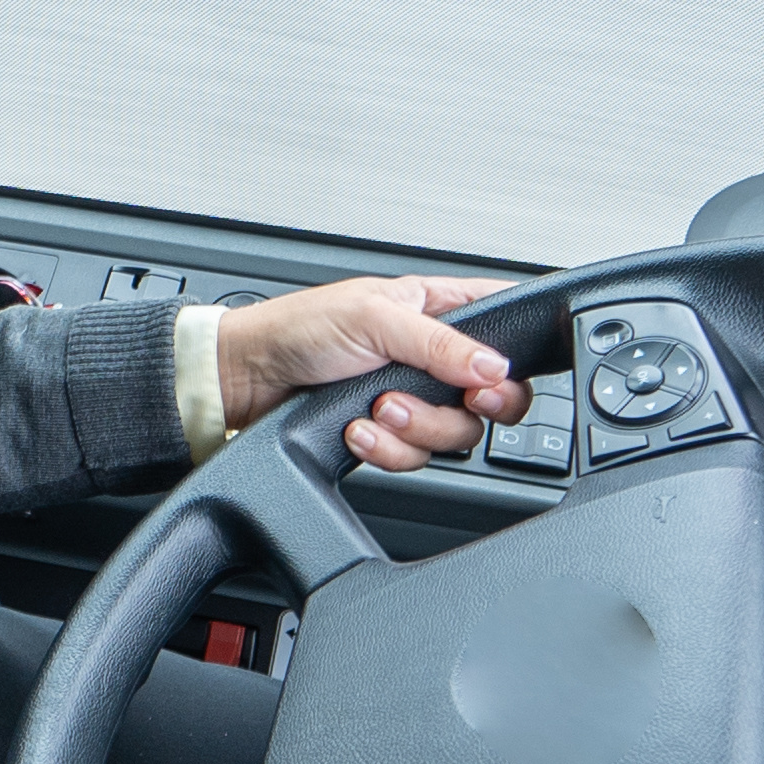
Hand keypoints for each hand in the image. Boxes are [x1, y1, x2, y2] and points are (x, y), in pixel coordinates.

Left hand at [219, 274, 526, 473]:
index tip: (494, 376)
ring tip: (377, 407)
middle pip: (494, 393)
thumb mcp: (374, 319)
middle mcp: (432, 354)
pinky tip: (358, 429)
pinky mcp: (390, 432)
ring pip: (455, 432)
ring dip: (416, 427)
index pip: (502, 320)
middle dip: (470, 405)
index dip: (513, 351)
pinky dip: (387, 448)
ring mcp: (413, 396)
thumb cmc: (300, 329)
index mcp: (436, 307)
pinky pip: (414, 456)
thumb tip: (493, 366)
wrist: (249, 380)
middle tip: (454, 400)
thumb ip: (440, 342)